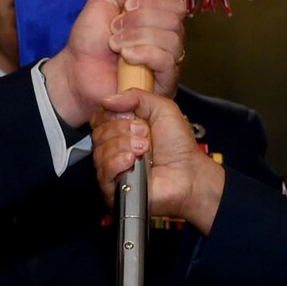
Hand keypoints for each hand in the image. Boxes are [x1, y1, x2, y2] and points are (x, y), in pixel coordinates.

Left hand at [41, 0, 186, 125]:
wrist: (76, 69)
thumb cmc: (90, 37)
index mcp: (158, 19)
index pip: (176, 5)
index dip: (151, 2)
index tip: (125, 7)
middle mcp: (168, 40)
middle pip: (175, 21)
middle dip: (140, 20)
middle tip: (115, 28)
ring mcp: (167, 63)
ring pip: (173, 41)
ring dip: (138, 37)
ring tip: (115, 44)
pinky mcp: (163, 84)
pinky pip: (168, 62)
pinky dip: (145, 54)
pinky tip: (126, 57)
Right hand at [93, 90, 225, 231]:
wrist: (189, 173)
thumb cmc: (179, 146)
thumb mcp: (162, 109)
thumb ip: (135, 97)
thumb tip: (107, 100)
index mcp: (122, 130)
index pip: (99, 119)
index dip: (112, 116)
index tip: (132, 117)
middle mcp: (115, 149)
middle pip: (98, 134)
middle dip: (122, 130)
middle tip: (144, 134)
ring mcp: (114, 169)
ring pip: (99, 152)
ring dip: (123, 146)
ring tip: (144, 149)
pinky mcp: (114, 189)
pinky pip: (103, 172)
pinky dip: (117, 162)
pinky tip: (133, 161)